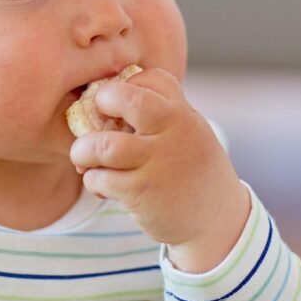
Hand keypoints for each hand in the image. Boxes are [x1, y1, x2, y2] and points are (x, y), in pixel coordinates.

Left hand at [69, 67, 249, 272]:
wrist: (217, 220)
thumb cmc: (193, 171)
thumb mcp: (190, 133)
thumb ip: (161, 116)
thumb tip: (111, 101)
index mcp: (183, 114)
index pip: (152, 79)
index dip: (128, 85)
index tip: (119, 103)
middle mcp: (172, 133)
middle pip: (127, 99)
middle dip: (102, 102)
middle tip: (95, 119)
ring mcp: (157, 163)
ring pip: (103, 145)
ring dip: (83, 151)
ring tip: (84, 159)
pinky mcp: (142, 193)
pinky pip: (100, 178)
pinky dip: (92, 180)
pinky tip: (101, 186)